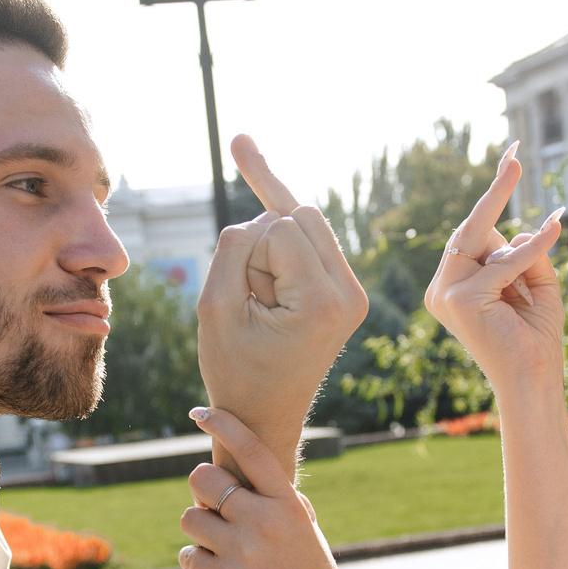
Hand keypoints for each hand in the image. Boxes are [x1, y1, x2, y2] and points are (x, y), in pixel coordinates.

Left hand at [178, 407, 352, 568]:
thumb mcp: (307, 531)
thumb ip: (282, 502)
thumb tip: (251, 478)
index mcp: (287, 503)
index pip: (249, 450)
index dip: (221, 424)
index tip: (199, 412)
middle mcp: (263, 520)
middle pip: (203, 479)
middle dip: (202, 491)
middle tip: (213, 508)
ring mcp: (241, 550)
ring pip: (190, 518)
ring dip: (199, 532)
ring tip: (220, 549)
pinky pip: (188, 555)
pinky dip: (195, 562)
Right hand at [195, 135, 370, 443]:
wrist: (265, 416)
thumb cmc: (235, 371)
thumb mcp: (214, 310)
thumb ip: (233, 250)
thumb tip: (263, 214)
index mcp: (322, 303)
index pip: (281, 227)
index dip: (247, 252)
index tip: (243, 299)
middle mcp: (349, 293)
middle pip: (303, 214)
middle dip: (264, 242)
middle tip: (250, 296)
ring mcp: (353, 292)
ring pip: (307, 220)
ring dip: (272, 243)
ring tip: (252, 286)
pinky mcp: (345, 290)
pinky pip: (312, 237)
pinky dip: (282, 225)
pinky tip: (246, 152)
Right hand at [421, 145, 567, 397]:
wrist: (534, 381)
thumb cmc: (536, 339)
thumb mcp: (537, 285)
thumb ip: (528, 256)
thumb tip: (519, 229)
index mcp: (454, 287)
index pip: (472, 237)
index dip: (492, 200)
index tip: (509, 162)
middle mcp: (442, 290)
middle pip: (470, 229)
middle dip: (495, 191)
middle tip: (514, 155)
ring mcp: (446, 294)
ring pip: (483, 240)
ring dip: (518, 233)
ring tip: (542, 203)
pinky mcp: (461, 300)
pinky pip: (503, 263)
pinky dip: (530, 252)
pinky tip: (554, 232)